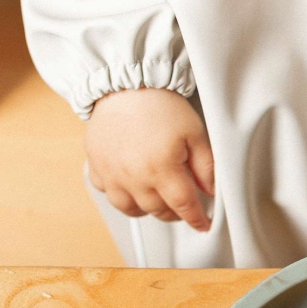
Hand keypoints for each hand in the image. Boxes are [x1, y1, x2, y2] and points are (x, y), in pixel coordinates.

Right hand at [85, 88, 213, 231]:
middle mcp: (134, 176)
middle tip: (182, 205)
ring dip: (148, 209)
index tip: (203, 224)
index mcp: (161, 168)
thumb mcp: (195, 133)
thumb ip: (206, 166)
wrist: (124, 83)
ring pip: (132, 209)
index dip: (196, 219)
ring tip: (158, 199)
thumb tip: (210, 191)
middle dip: (175, 213)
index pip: (184, 206)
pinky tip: (132, 186)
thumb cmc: (159, 104)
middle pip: (159, 211)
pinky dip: (122, 195)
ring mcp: (112, 173)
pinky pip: (108, 193)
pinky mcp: (96, 165)